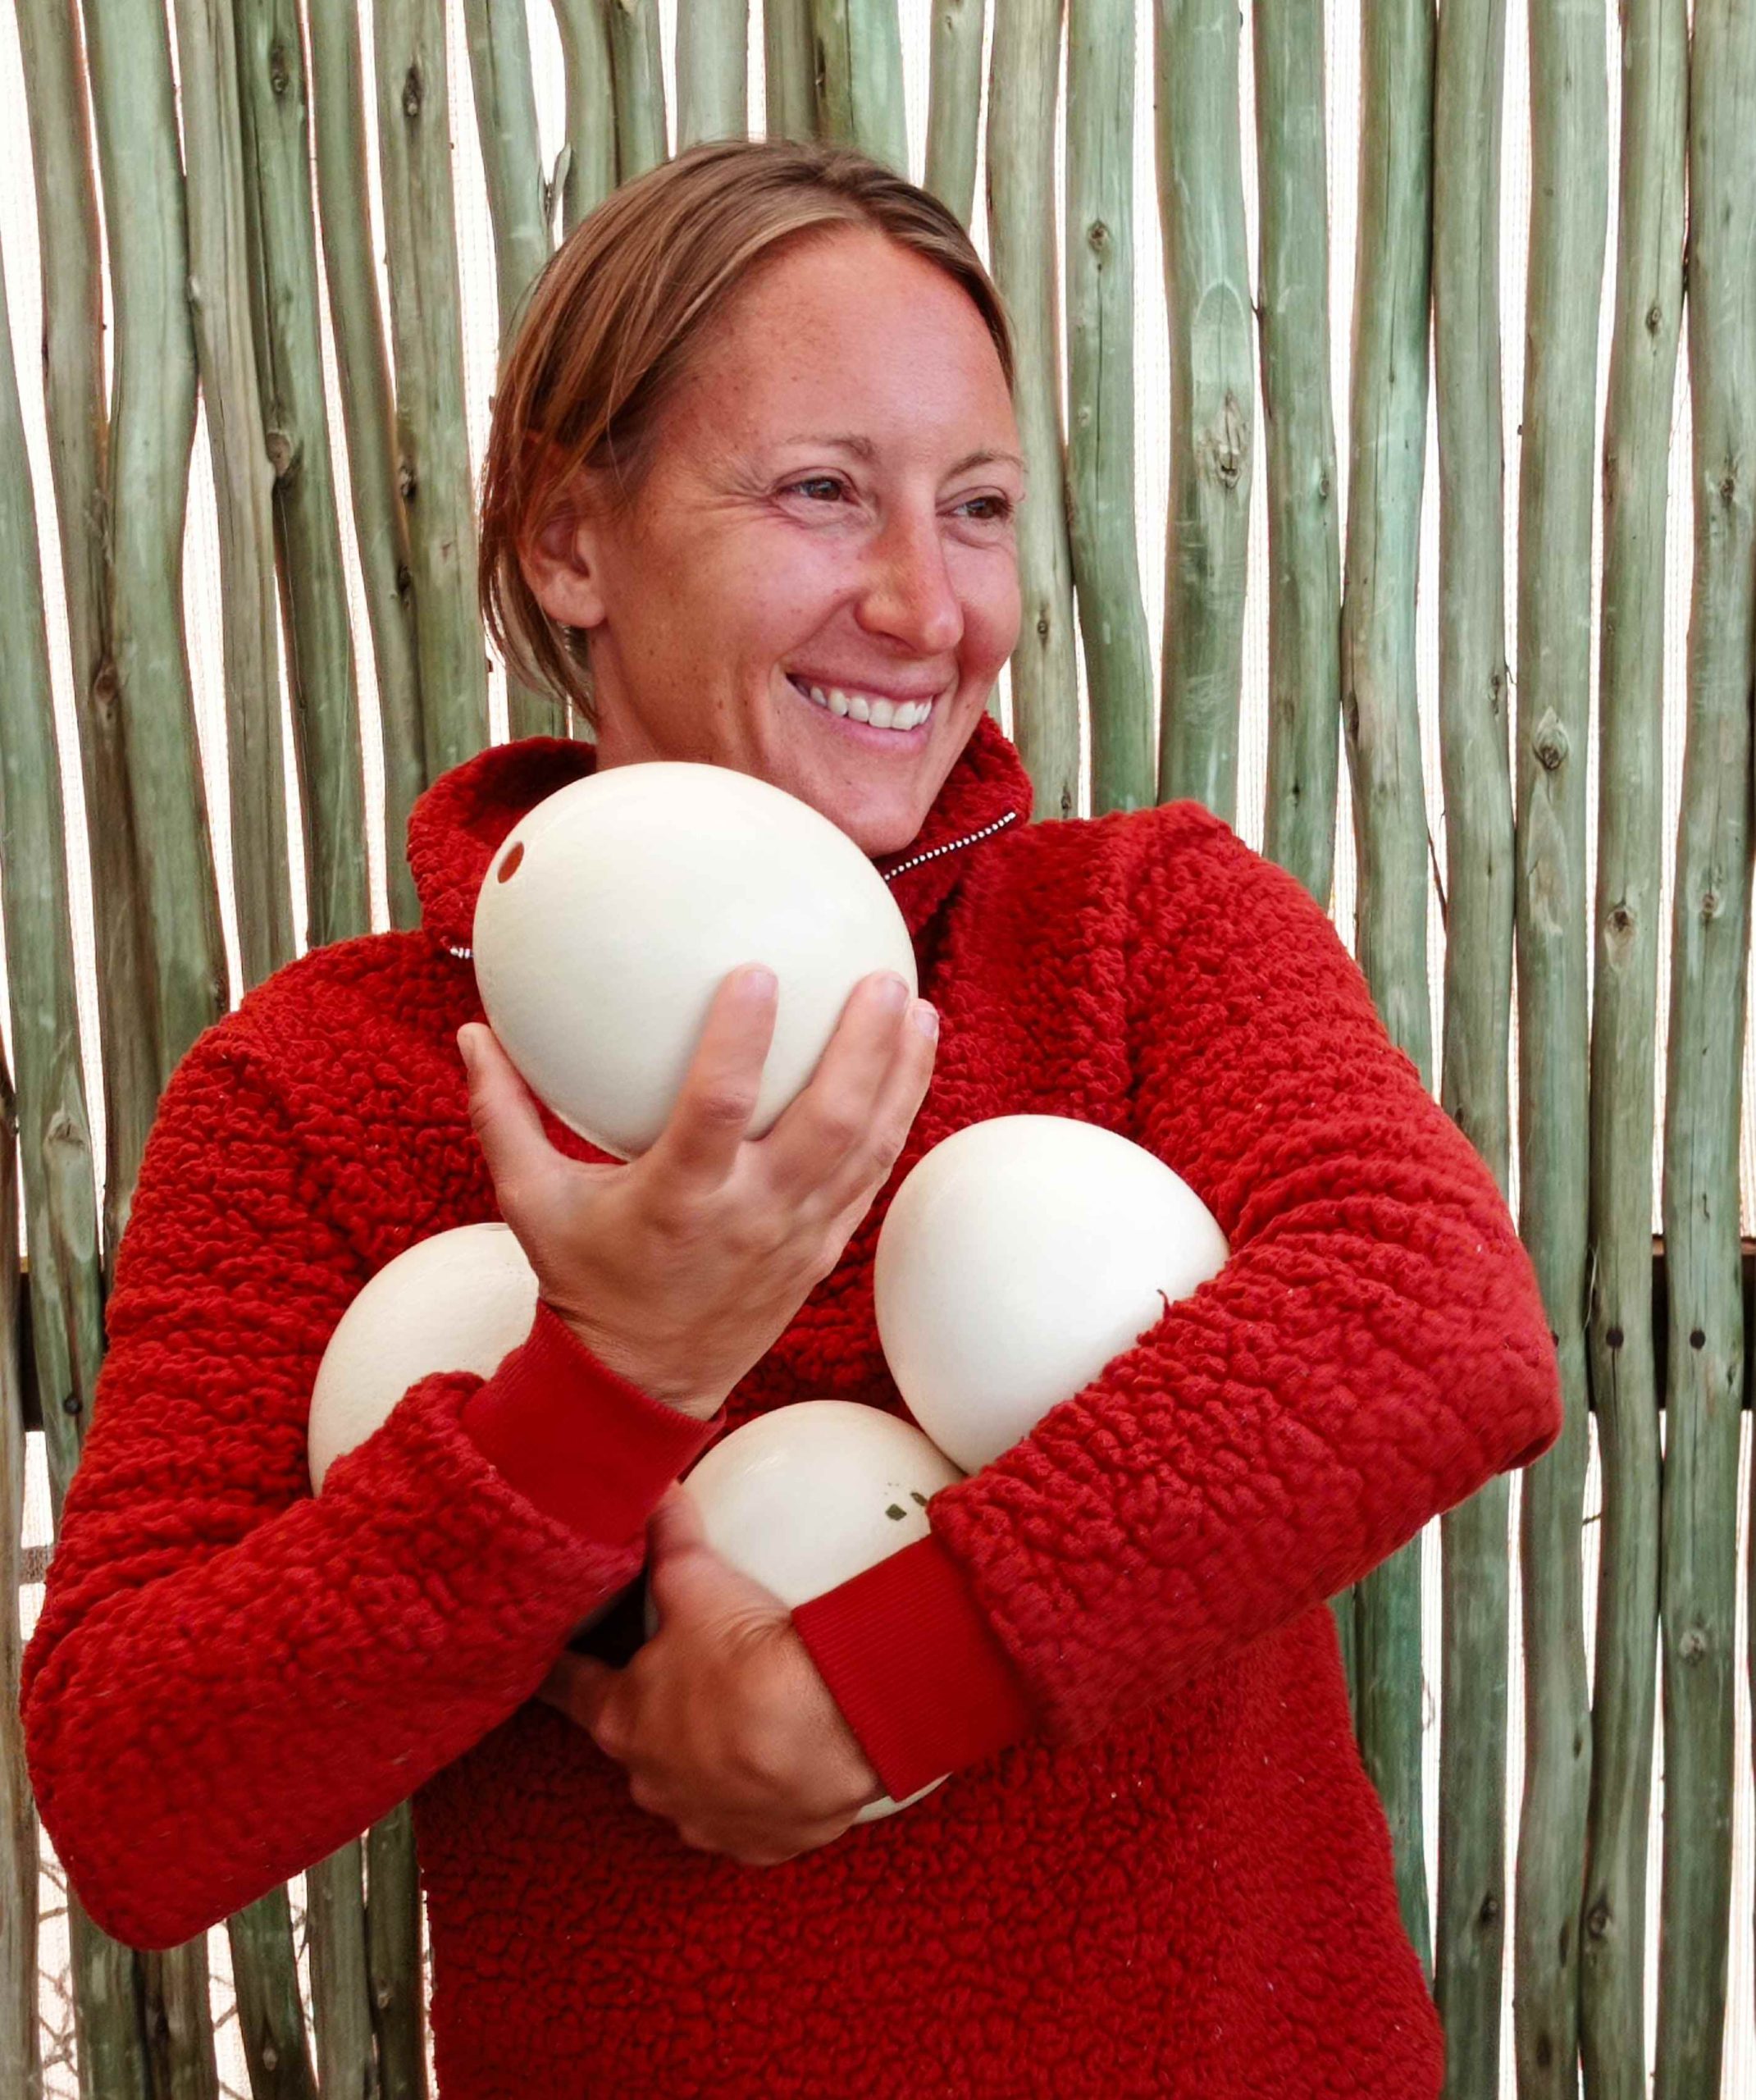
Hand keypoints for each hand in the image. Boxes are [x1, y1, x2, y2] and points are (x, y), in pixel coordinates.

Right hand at [459, 965, 937, 1418]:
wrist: (643, 1383)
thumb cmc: (585, 1280)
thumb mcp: (531, 1203)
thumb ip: (502, 1115)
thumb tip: (471, 1033)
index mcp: (677, 1200)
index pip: (715, 1110)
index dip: (740, 1041)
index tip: (756, 970)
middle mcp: (750, 1216)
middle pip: (827, 1124)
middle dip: (864, 1047)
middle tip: (883, 975)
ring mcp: (797, 1236)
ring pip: (867, 1146)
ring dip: (900, 1074)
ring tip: (916, 1005)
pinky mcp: (824, 1248)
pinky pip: (871, 1174)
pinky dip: (898, 1117)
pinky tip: (911, 1064)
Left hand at [539, 1487, 884, 1864]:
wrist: (833, 1726)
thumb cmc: (750, 1660)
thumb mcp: (698, 1581)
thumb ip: (669, 1538)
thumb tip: (653, 1492)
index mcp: (621, 1719)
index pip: (569, 1688)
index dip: (563, 1670)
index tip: (554, 1660)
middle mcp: (649, 1780)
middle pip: (633, 1738)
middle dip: (650, 1711)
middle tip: (681, 1676)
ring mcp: (701, 1819)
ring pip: (686, 1784)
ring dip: (702, 1757)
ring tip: (737, 1719)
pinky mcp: (755, 1845)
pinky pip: (743, 1818)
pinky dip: (753, 1793)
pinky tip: (777, 1763)